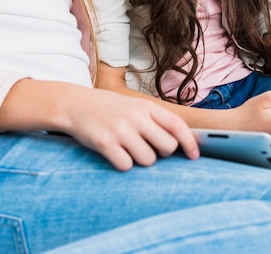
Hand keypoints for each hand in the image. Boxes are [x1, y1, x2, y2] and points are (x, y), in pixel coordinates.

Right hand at [66, 88, 199, 170]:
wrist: (75, 104)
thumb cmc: (109, 108)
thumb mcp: (134, 106)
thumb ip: (155, 120)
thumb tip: (182, 141)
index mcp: (146, 106)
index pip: (177, 125)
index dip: (190, 142)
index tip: (195, 155)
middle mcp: (136, 117)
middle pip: (167, 147)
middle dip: (162, 153)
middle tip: (149, 148)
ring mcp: (120, 130)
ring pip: (148, 160)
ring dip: (141, 160)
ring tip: (128, 148)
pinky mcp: (105, 143)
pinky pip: (126, 166)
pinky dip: (123, 164)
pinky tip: (115, 153)